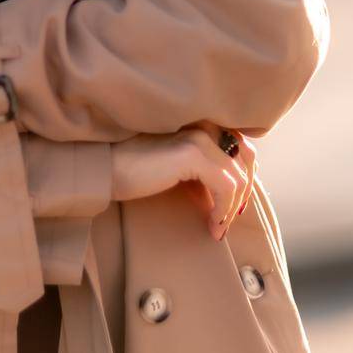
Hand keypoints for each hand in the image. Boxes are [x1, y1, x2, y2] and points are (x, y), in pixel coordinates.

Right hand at [111, 119, 256, 240]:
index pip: (242, 149)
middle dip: (243, 195)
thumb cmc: (137, 172)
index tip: (232, 210)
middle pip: (247, 160)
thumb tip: (234, 193)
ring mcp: (199, 137)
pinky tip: (212, 225)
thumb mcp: (179, 168)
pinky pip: (226, 186)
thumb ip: (204, 168)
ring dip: (231, 209)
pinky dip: (223, 210)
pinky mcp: (192, 154)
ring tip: (216, 229)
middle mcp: (204, 124)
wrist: (105, 170)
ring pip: (237, 177)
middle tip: (226, 222)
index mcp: (203, 123)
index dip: (244, 181)